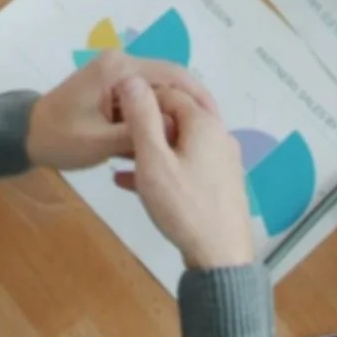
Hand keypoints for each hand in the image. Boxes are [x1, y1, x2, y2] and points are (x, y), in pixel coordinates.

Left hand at [26, 49, 218, 171]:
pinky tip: (169, 140)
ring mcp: (118, 74)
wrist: (26, 136)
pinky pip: (146, 100)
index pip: (172, 74)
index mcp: (119, 69)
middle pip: (170, 80)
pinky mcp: (115, 88)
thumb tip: (177, 128)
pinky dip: (157, 118)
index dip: (198, 96)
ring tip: (194, 141)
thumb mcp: (100, 143)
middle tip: (210, 136)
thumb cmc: (58, 138)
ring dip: (173, 114)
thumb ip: (139, 133)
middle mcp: (122, 63)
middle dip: (189, 107)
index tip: (217, 121)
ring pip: (159, 92)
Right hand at [113, 78, 255, 269]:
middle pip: (177, 116)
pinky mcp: (219, 183)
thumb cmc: (183, 205)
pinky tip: (132, 183)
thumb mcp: (154, 161)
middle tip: (116, 138)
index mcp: (205, 123)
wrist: (220, 257)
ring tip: (118, 161)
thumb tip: (132, 79)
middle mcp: (219, 136)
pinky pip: (186, 164)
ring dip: (150, 148)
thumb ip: (142, 118)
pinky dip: (162, 167)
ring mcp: (222, 161)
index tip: (114, 113)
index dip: (140, 99)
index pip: (169, 93)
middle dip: (145, 124)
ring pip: (180, 143)